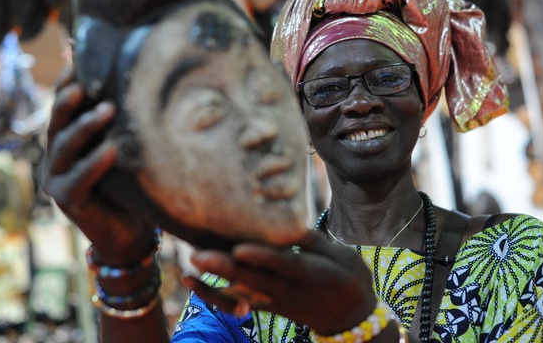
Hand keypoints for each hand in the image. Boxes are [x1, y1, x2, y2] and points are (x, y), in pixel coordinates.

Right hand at [41, 69, 153, 263]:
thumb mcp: (123, 149)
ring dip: (86, 126)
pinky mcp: (66, 201)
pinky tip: (111, 149)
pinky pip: (79, 178)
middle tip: (85, 83)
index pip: (62, 109)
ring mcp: (56, 179)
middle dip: (68, 101)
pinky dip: (95, 162)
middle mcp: (56, 157)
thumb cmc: (129, 185)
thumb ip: (120, 125)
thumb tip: (141, 84)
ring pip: (65, 147)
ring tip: (108, 110)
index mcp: (66, 141)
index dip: (65, 86)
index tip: (76, 63)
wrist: (130, 233)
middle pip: (57, 123)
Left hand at [182, 230, 377, 335]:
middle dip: (226, 267)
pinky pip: (238, 302)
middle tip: (198, 254)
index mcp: (310, 274)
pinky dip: (213, 294)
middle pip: (254, 278)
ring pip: (242, 291)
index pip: (282, 264)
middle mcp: (289, 289)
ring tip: (191, 263)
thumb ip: (314, 242)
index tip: (239, 248)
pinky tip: (191, 281)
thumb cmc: (350, 278)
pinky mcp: (268, 306)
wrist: (351, 318)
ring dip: (215, 280)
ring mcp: (276, 300)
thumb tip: (289, 223)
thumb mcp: (343, 256)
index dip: (260, 257)